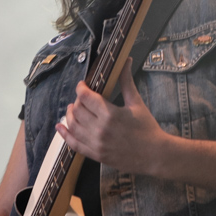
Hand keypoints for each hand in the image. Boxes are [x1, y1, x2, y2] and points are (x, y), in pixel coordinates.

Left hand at [55, 58, 166, 174]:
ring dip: (69, 115)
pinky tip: (60, 127)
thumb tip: (126, 61)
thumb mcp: (136, 103)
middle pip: (77, 110)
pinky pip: (74, 144)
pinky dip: (65, 135)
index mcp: (110, 114)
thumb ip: (126, 81)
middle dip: (77, 101)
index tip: (82, 85)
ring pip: (73, 125)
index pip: (85, 96)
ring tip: (73, 109)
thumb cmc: (148, 128)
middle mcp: (100, 129)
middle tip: (82, 98)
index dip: (81, 88)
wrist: (155, 155)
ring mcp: (97, 144)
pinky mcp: (96, 155)